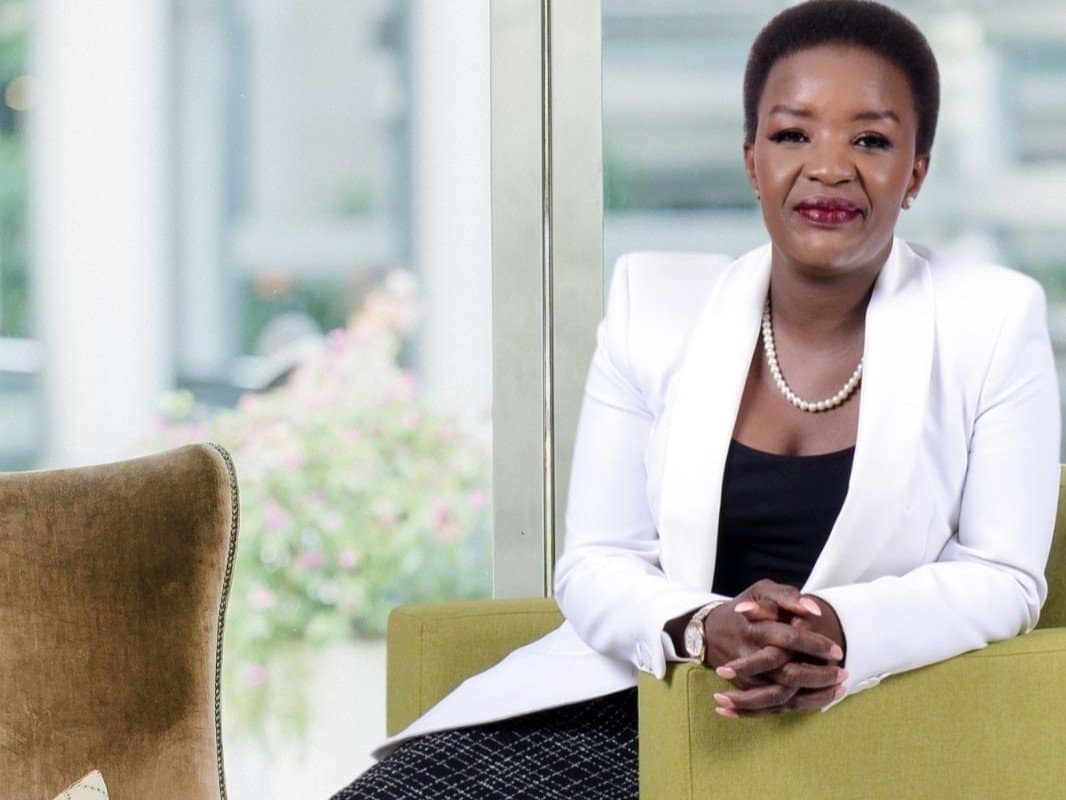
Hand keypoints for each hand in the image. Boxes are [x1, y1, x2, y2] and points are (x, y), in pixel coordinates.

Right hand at [706, 580, 845, 717]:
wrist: (711, 631)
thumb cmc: (744, 607)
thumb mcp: (761, 590)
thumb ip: (787, 596)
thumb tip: (813, 609)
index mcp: (754, 628)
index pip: (788, 639)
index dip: (814, 644)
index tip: (837, 650)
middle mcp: (748, 655)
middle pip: (786, 673)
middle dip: (818, 676)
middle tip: (843, 673)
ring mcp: (746, 676)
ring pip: (782, 695)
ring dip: (814, 695)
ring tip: (840, 689)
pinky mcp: (747, 689)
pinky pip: (775, 706)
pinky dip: (802, 705)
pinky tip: (825, 699)